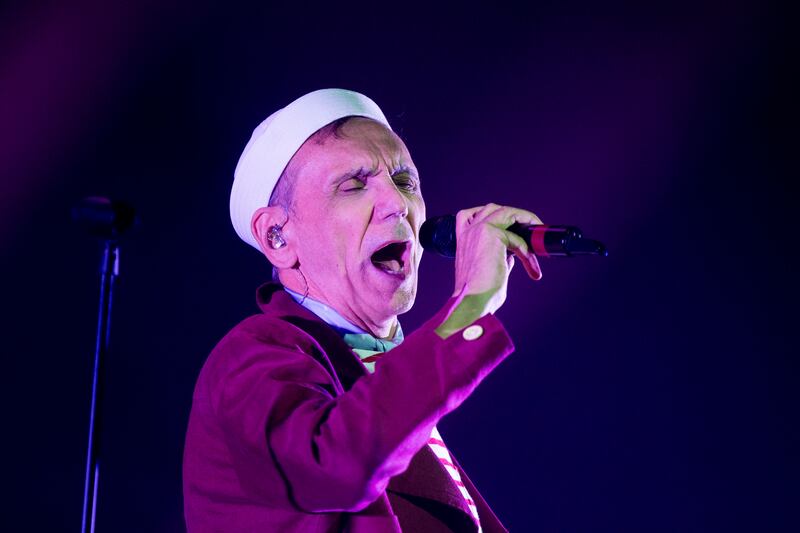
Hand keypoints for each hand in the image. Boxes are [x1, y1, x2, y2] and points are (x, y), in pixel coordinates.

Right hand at [436, 203, 542, 337]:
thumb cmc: (478, 294)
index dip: (495, 217)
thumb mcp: (487, 271)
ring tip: (538, 230)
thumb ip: (498, 258)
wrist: (472, 302)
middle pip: (493, 208)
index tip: (514, 229)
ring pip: (506, 212)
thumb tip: (513, 256)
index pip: (472, 215)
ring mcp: (478, 230)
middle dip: (514, 216)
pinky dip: (528, 251)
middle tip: (532, 227)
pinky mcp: (491, 234)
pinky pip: (518, 237)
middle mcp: (467, 232)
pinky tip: (532, 268)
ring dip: (525, 220)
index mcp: (462, 240)